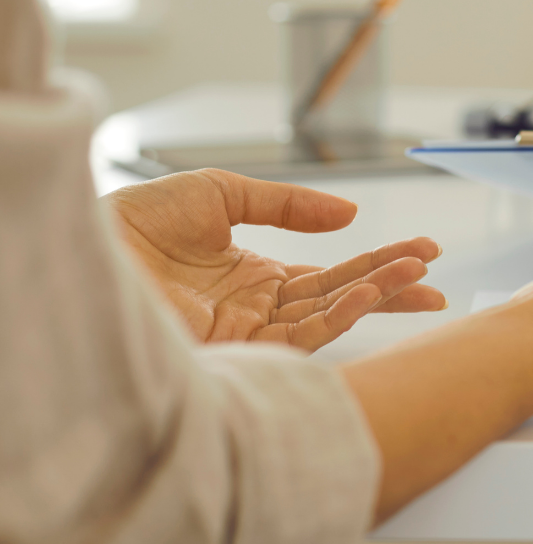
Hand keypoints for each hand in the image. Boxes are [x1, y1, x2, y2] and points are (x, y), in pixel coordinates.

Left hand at [103, 169, 446, 351]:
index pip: (330, 275)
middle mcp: (257, 310)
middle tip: (437, 274)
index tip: (424, 251)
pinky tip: (368, 293)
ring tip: (418, 276)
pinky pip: (299, 336)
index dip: (378, 262)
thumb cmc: (132, 223)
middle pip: (341, 298)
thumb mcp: (220, 193)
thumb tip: (349, 215)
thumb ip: (287, 204)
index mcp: (254, 277)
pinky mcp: (235, 350)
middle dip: (393, 285)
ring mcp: (247, 333)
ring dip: (377, 296)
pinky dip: (339, 315)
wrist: (84, 248)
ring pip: (329, 318)